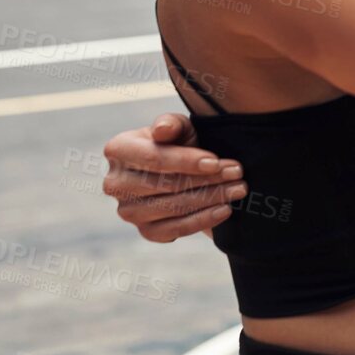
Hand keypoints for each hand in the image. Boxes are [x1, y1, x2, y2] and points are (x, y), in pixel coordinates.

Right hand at [102, 112, 244, 242]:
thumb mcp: (179, 127)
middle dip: (207, 179)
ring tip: (238, 188)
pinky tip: (225, 209)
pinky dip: (203, 220)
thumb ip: (171, 123)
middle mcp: (116, 183)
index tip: (216, 162)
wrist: (184, 170)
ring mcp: (128, 211)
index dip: (186, 162)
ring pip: (174, 207)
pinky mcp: (146, 231)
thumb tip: (162, 130)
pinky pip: (175, 229)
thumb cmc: (179, 142)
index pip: (154, 159)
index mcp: (118, 150)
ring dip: (211, 198)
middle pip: (167, 185)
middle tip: (237, 173)